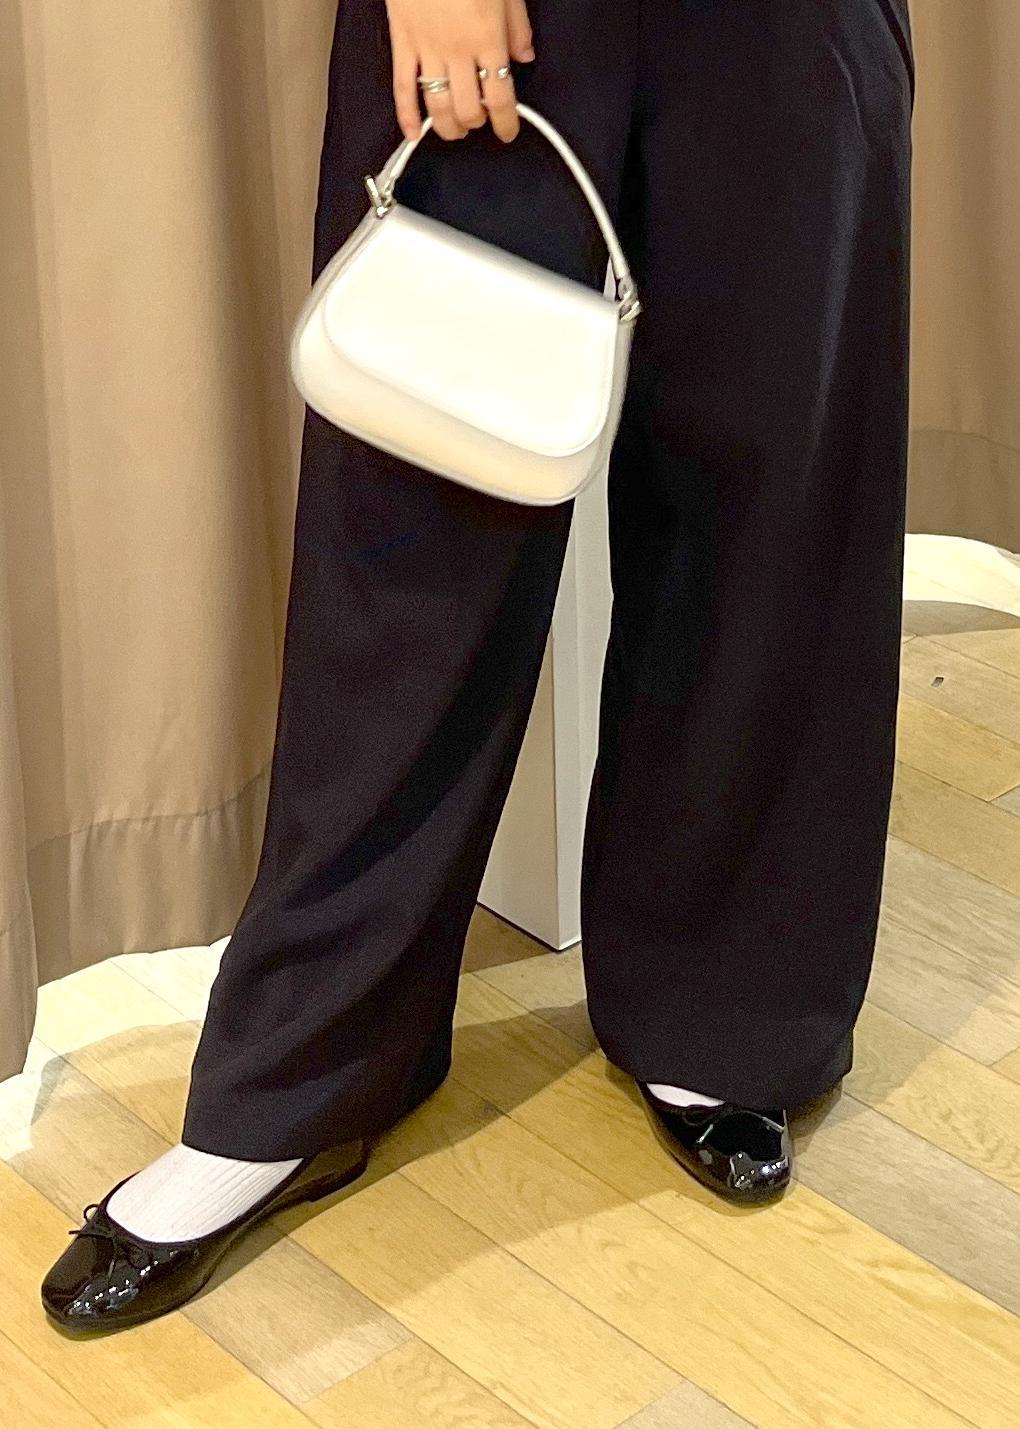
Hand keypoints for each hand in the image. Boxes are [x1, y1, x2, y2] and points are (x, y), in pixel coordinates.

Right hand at [384, 0, 534, 144]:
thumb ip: (517, 25)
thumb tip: (524, 57)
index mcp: (488, 36)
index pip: (501, 97)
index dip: (506, 123)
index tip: (508, 131)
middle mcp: (458, 50)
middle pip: (469, 109)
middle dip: (478, 122)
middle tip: (481, 120)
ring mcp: (427, 49)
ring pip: (438, 106)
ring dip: (449, 127)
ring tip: (456, 129)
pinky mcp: (402, 42)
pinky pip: (402, 87)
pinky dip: (406, 116)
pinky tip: (412, 134)